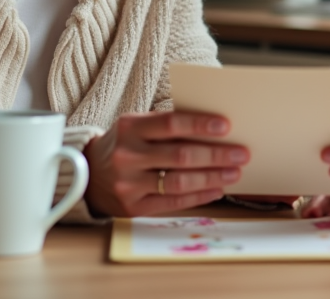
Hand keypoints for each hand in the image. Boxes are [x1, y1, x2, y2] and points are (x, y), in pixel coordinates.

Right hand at [83, 111, 248, 216]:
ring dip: (212, 177)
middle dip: (216, 154)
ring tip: (234, 173)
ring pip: (179, 181)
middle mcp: (127, 155)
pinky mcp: (133, 207)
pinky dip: (199, 196)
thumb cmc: (125, 144)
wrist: (87, 174)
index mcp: (130, 127)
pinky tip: (217, 190)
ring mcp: (129, 183)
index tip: (225, 126)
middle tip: (241, 153)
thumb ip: (167, 126)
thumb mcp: (136, 126)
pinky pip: (172, 202)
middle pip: (180, 155)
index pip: (171, 123)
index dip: (199, 124)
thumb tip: (214, 129)